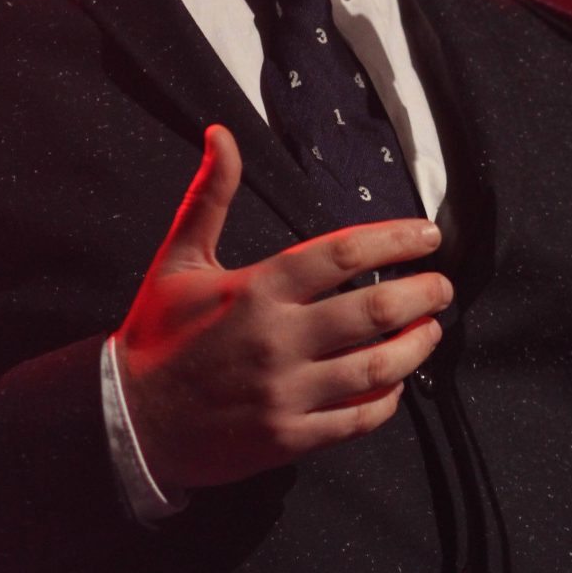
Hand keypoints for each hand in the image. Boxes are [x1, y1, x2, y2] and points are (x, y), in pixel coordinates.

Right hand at [114, 126, 451, 493]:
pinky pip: (357, 420)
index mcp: (256, 290)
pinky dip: (387, 400)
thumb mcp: (179, 260)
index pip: (341, 254)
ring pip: (377, 369)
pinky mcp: (288, 439)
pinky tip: (396, 382)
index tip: (429, 235)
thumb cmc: (158, 335)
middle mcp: (277, 341)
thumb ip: (209, 196)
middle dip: (423, 294)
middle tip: (442, 286)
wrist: (129, 423)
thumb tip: (222, 133)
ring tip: (433, 329)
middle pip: (374, 311)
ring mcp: (285, 394)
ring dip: (417, 346)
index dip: (395, 239)